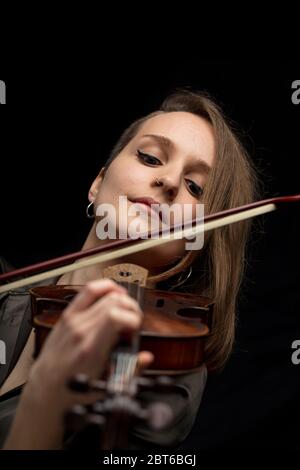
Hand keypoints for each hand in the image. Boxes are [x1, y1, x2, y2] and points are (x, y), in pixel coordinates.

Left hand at [3, 279, 152, 448]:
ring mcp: (72, 320)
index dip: (133, 320)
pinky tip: (113, 293)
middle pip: (114, 301)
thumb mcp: (106, 387)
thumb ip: (129, 371)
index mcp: (90, 349)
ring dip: (121, 296)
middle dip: (132, 308)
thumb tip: (146, 357)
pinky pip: (87, 291)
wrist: (47, 387)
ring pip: (102, 292)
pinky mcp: (68, 314)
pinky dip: (104, 287)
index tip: (135, 332)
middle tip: (133, 324)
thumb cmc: (74, 389)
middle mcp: (80, 330)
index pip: (116, 317)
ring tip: (126, 308)